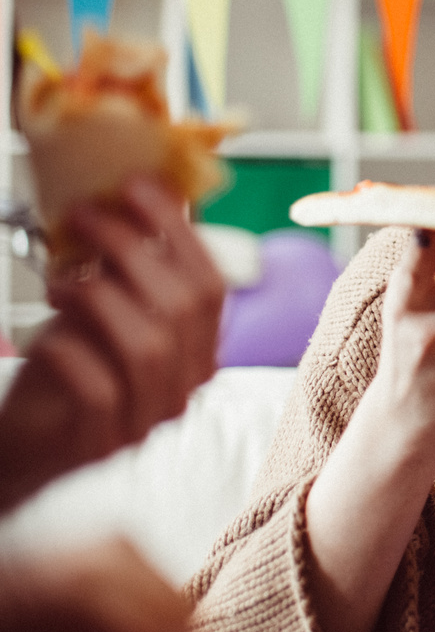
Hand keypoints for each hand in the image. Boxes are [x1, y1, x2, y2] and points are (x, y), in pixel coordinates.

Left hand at [0, 177, 225, 512]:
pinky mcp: (104, 441)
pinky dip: (69, 352)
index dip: (178, 232)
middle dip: (132, 249)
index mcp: (196, 349)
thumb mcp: (105, 313)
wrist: (27, 442)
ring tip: (61, 280)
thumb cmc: (68, 371)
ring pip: (149, 345)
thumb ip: (130, 272)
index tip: (139, 188)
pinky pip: (99, 389)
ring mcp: (148, 416)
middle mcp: (184, 384)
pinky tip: (46, 339)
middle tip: (86, 217)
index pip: (210, 286)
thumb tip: (143, 200)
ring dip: (98, 297)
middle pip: (182, 308)